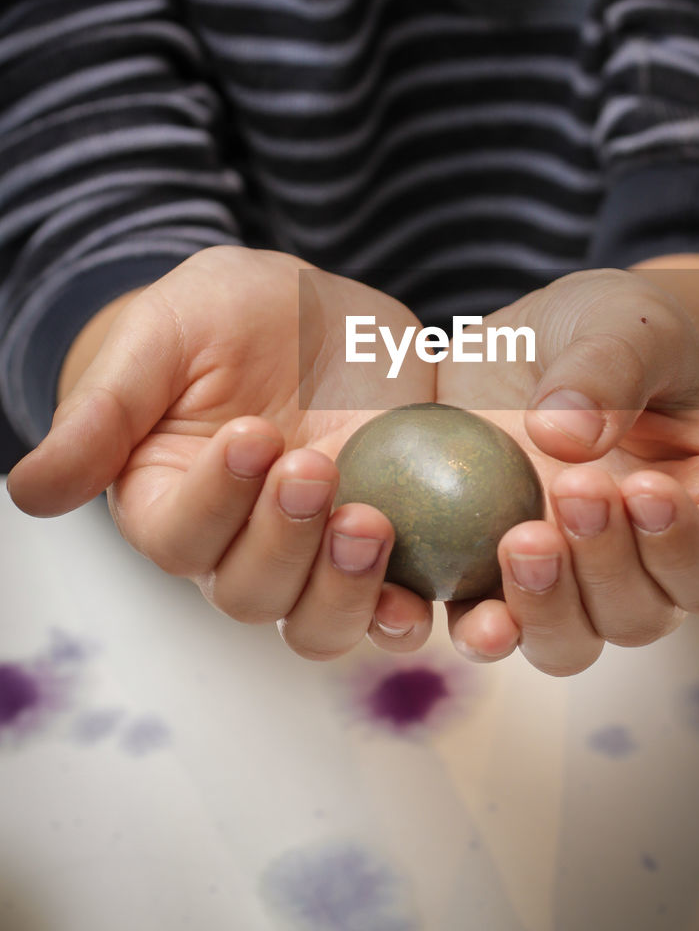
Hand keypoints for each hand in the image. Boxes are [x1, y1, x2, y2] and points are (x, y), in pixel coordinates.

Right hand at [8, 247, 435, 659]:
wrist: (308, 309)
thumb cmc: (218, 317)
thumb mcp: (160, 337)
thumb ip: (103, 410)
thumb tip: (27, 490)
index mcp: (170, 503)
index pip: (179, 536)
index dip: (214, 500)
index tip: (250, 433)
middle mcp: (239, 545)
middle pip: (251, 593)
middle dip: (284, 539)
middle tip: (313, 467)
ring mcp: (316, 551)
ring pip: (318, 620)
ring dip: (346, 587)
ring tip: (372, 522)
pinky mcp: (386, 541)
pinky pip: (393, 604)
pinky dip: (409, 608)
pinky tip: (426, 590)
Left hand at [436, 269, 698, 675]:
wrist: (538, 337)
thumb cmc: (611, 327)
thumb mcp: (624, 321)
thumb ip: (609, 368)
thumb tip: (565, 436)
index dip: (686, 547)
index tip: (643, 487)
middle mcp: (644, 568)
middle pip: (640, 615)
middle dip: (607, 566)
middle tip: (574, 491)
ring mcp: (569, 582)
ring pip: (568, 642)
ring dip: (544, 608)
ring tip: (518, 541)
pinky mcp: (494, 576)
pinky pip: (485, 624)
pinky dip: (470, 622)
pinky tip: (447, 601)